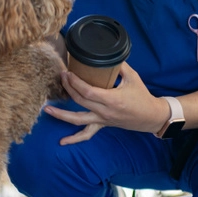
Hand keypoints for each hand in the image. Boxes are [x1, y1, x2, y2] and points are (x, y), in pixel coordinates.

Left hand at [44, 62, 169, 144]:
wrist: (150, 116)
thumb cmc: (142, 96)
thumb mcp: (133, 77)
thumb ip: (120, 65)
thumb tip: (107, 54)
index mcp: (112, 99)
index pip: (87, 92)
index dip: (75, 82)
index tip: (68, 73)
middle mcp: (104, 111)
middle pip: (80, 101)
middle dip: (68, 88)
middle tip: (61, 76)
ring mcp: (102, 120)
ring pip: (77, 120)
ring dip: (61, 115)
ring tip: (47, 109)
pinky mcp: (102, 125)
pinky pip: (86, 134)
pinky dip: (74, 139)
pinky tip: (62, 142)